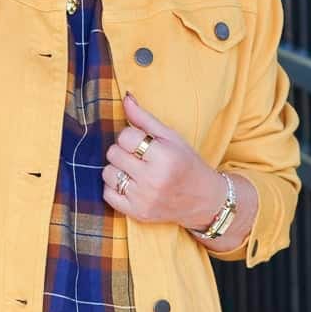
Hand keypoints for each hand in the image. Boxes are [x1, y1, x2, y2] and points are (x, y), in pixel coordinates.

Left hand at [101, 91, 225, 227]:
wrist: (203, 200)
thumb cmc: (186, 163)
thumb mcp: (171, 137)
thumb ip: (145, 118)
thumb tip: (125, 98)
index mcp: (164, 156)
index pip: (125, 136)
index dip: (131, 136)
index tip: (142, 142)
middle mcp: (153, 179)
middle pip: (113, 153)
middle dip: (123, 151)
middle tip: (138, 156)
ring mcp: (144, 198)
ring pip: (107, 173)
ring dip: (117, 169)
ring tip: (133, 171)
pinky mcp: (136, 213)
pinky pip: (107, 194)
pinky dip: (114, 188)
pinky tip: (130, 185)